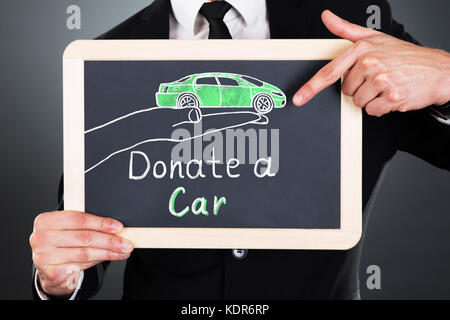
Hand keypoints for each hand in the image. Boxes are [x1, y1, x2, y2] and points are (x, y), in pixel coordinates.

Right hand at [30, 211, 132, 296]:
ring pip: (85, 253)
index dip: (100, 223)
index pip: (78, 219)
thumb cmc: (63, 242)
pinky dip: (99, 260)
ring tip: (123, 250)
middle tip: (126, 242)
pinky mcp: (50, 272)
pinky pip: (81, 265)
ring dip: (108, 252)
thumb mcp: (70, 229)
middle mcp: (40, 237)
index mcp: (45, 221)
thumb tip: (116, 228)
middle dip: (109, 240)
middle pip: (84, 237)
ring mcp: (44, 256)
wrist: (49, 266)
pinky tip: (111, 257)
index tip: (118, 227)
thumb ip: (87, 225)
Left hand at [293, 10, 449, 116]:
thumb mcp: (375, 37)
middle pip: (345, 91)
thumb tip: (327, 17)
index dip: (310, 88)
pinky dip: (381, 107)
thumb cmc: (404, 55)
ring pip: (358, 102)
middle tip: (376, 79)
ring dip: (370, 99)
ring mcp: (381, 81)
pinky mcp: (392, 97)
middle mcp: (370, 64)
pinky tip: (391, 95)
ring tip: (385, 86)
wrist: (437, 69)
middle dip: (358, 88)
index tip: (299, 98)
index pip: (330, 72)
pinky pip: (372, 111)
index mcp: (362, 50)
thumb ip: (347, 30)